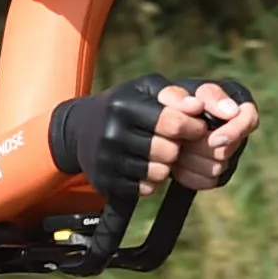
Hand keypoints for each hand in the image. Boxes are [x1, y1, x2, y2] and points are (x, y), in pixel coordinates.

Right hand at [53, 73, 260, 198]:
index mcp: (124, 105)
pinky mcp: (104, 181)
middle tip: (174, 141)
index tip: (197, 128)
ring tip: (160, 154)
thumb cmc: (124, 104)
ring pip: (158, 173)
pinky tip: (146, 166)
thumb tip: (198, 107)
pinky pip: (144, 188)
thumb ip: (174, 94)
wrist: (79, 128)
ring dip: (166, 165)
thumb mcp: (145, 89)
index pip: (173, 123)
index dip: (193, 127)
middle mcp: (112, 133)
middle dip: (178, 147)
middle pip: (169, 152)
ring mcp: (106, 159)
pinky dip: (151, 180)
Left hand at [155, 78, 258, 190]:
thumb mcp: (183, 91)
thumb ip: (208, 95)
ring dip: (192, 160)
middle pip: (227, 150)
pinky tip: (178, 163)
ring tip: (178, 148)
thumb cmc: (170, 102)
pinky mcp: (215, 175)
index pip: (249, 120)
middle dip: (202, 146)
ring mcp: (227, 156)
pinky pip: (206, 181)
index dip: (233, 133)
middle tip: (183, 139)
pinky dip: (188, 174)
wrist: (155, 125)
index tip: (213, 139)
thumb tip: (232, 111)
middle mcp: (237, 132)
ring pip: (216, 168)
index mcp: (236, 106)